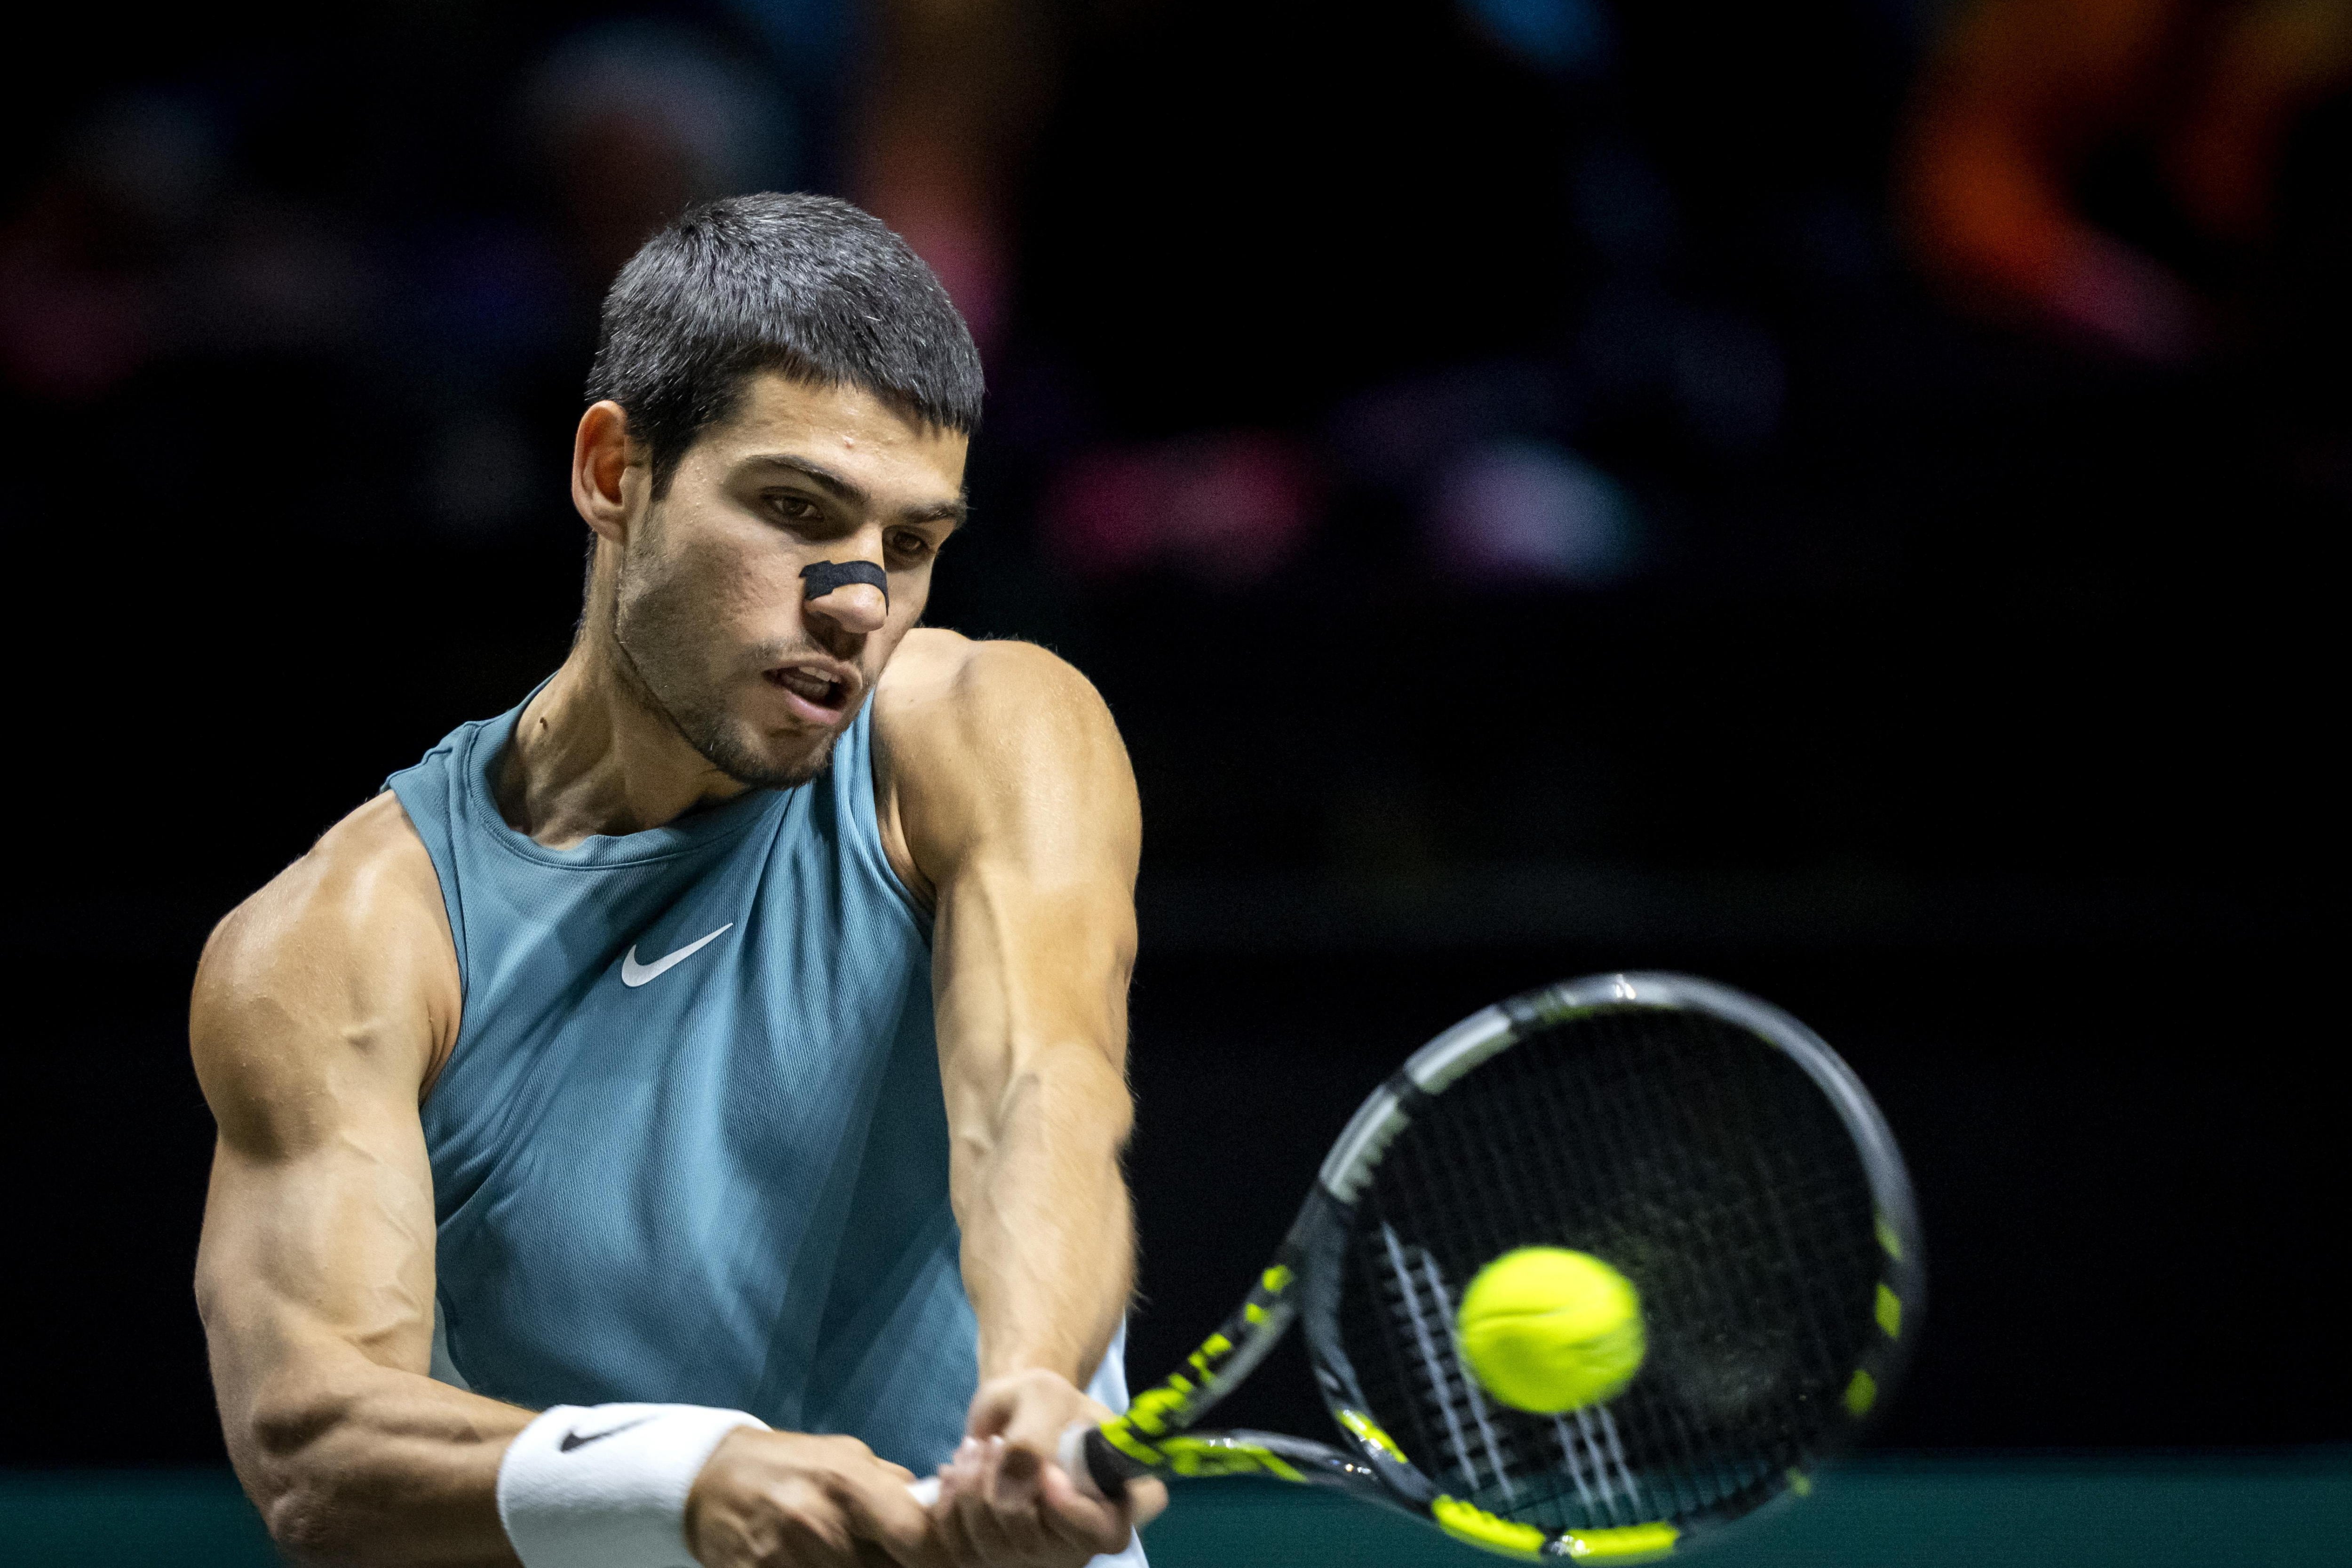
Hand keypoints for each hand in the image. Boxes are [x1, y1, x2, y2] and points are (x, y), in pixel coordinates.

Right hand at [687, 1427, 945, 1567]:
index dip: (942, 1558)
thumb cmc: (789, 1464)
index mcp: (849, 1484)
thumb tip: (939, 1508)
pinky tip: (818, 1564)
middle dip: (895, 1567)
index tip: (947, 1560)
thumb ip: (891, 1484)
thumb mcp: (845, 1455)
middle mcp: (820, 1524)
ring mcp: (786, 1559)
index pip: (918, 1539)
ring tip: (848, 1556)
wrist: (709, 1479)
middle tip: (889, 1556)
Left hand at [928, 1369, 1166, 1566]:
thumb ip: (1032, 1440)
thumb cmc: (1041, 1402)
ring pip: (992, 1549)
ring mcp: (1041, 1557)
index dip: (1070, 1510)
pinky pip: (962, 1550)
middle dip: (1001, 1488)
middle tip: (992, 1442)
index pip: (1101, 1533)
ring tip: (973, 1449)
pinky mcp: (999, 1558)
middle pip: (1034, 1544)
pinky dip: (948, 1507)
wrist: (1018, 1413)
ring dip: (970, 1493)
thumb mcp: (1041, 1397)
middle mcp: (1082, 1543)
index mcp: (1117, 1503)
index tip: (1045, 1471)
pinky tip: (953, 1473)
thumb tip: (1017, 1482)